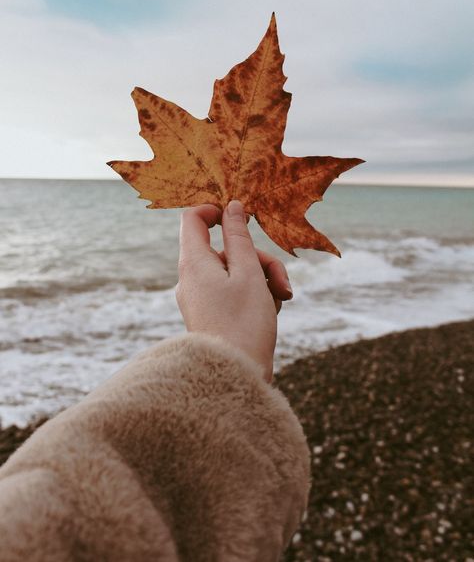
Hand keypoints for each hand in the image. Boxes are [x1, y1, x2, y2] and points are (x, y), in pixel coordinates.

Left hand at [175, 200, 292, 382]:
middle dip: (259, 258)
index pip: (193, 219)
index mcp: (194, 262)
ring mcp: (200, 297)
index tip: (243, 216)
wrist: (234, 377)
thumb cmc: (242, 323)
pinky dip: (255, 295)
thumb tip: (232, 207)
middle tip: (281, 281)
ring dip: (263, 278)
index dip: (216, 210)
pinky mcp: (212, 314)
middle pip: (226, 249)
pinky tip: (272, 312)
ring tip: (281, 300)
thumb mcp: (248, 273)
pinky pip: (234, 292)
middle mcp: (191, 278)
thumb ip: (239, 236)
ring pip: (235, 271)